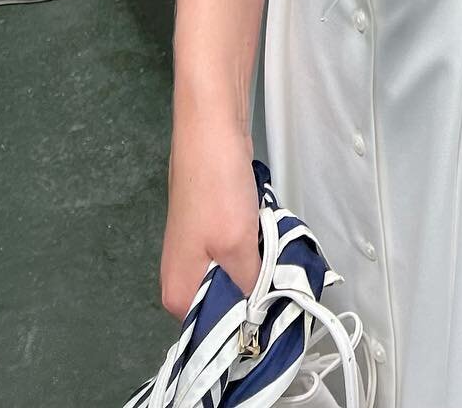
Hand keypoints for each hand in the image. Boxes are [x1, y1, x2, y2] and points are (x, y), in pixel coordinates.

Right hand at [161, 113, 261, 320]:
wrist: (211, 131)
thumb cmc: (218, 190)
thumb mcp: (237, 247)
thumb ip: (248, 287)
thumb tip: (257, 316)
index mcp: (179, 294)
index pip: (218, 331)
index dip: (249, 324)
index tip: (278, 312)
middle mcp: (181, 278)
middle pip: (227, 302)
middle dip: (256, 290)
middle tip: (282, 276)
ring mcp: (195, 251)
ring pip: (236, 273)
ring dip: (258, 264)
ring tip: (276, 250)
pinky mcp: (210, 228)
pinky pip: (237, 250)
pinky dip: (254, 243)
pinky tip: (266, 231)